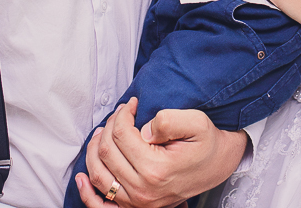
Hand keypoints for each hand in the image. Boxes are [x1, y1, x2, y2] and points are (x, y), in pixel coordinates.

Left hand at [75, 98, 245, 207]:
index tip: (130, 104)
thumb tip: (142, 129)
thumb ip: (168, 120)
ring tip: (104, 132)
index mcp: (156, 168)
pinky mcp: (136, 206)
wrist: (218, 165)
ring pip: (99, 174)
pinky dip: (88, 193)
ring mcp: (138, 201)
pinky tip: (81, 178)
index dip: (121, 114)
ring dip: (94, 150)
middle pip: (106, 152)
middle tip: (120, 114)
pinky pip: (103, 206)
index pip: (121, 135)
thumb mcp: (196, 122)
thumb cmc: (207, 143)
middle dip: (109, 126)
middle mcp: (143, 189)